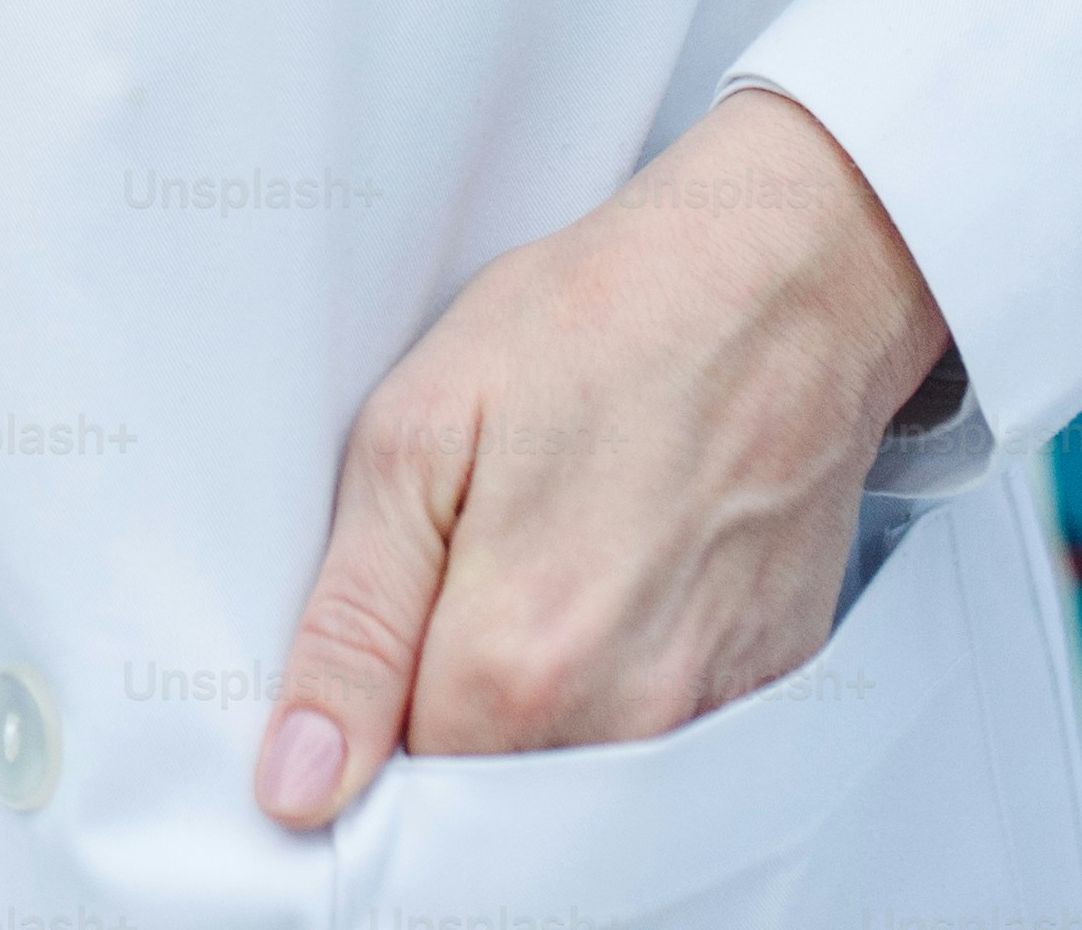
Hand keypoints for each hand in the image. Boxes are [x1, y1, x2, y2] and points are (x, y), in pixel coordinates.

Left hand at [254, 87, 950, 830]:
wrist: (781, 274)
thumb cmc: (602, 321)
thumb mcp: (415, 437)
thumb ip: (351, 628)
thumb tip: (300, 782)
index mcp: (517, 666)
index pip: (398, 805)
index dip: (367, 742)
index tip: (371, 667)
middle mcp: (627, 719)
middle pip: (493, 807)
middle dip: (449, 737)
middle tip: (451, 598)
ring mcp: (711, 711)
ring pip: (578, 781)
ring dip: (537, 713)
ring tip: (535, 569)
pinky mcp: (768, 686)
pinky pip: (663, 742)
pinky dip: (621, 691)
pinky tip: (613, 581)